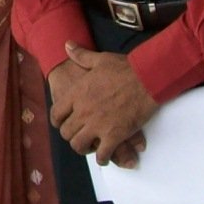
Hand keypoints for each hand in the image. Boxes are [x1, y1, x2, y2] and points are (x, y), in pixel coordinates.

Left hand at [49, 42, 156, 167]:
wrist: (147, 78)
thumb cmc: (124, 68)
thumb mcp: (99, 59)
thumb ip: (80, 56)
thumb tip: (66, 44)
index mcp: (76, 94)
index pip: (56, 114)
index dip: (57, 121)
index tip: (62, 123)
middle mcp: (83, 111)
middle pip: (66, 132)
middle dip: (71, 135)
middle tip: (78, 135)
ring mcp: (97, 125)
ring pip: (79, 145)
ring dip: (83, 148)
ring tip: (90, 146)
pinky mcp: (114, 135)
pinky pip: (102, 154)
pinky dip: (102, 158)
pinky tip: (104, 157)